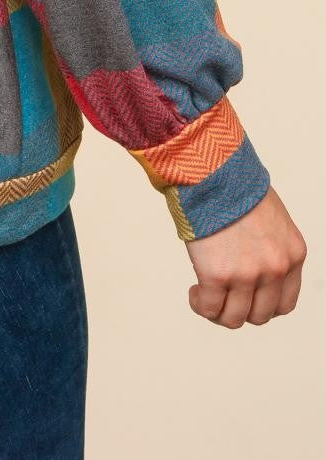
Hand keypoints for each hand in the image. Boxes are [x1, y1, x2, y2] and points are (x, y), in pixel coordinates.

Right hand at [185, 185, 305, 326]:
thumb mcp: (270, 218)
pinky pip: (210, 308)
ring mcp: (247, 275)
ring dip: (218, 312)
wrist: (213, 169)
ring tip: (203, 294)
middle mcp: (275, 269)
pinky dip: (201, 305)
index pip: (284, 304)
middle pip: (260, 315)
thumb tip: (250, 262)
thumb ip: (269, 246)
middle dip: (239, 309)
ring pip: (234, 319)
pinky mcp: (217, 275)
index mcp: (293, 254)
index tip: (245, 296)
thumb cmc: (235, 185)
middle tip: (222, 295)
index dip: (262, 305)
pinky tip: (194, 292)